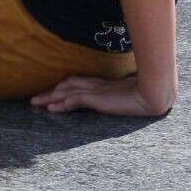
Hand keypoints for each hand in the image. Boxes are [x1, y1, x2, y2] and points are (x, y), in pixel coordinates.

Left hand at [32, 74, 167, 116]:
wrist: (155, 94)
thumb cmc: (149, 94)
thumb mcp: (132, 95)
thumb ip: (124, 95)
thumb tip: (126, 98)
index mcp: (104, 84)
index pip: (78, 82)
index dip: (63, 87)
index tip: (52, 92)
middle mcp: (97, 85)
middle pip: (67, 85)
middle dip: (51, 91)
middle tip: (35, 98)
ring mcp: (97, 91)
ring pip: (66, 92)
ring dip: (49, 98)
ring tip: (34, 103)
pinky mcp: (98, 98)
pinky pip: (75, 100)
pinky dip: (61, 104)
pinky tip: (51, 109)